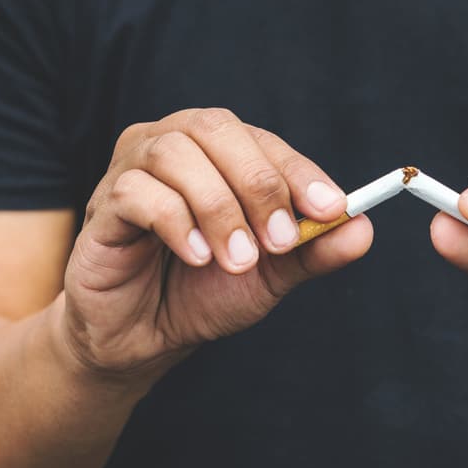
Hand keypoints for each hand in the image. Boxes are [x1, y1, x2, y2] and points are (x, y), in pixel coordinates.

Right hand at [62, 108, 371, 380]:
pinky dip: (176, 222)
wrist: (142, 338)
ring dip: (218, 208)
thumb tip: (363, 228)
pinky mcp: (104, 203)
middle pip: (217, 129)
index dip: (299, 172)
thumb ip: (313, 250)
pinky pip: (138, 191)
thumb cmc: (203, 291)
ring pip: (176, 155)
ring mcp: (132, 168)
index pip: (263, 141)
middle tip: (280, 242)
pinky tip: (197, 257)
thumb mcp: (271, 274)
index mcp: (218, 150)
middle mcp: (173, 143)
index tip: (330, 210)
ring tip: (236, 260)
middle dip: (259, 184)